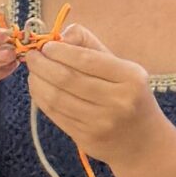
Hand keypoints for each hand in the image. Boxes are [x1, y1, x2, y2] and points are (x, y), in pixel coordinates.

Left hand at [25, 22, 161, 167]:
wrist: (144, 142)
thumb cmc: (130, 96)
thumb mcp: (122, 68)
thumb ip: (92, 47)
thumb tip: (62, 34)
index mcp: (131, 78)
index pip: (87, 60)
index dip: (60, 51)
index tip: (46, 46)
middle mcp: (118, 101)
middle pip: (67, 79)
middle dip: (42, 65)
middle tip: (32, 57)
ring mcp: (101, 122)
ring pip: (57, 98)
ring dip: (37, 82)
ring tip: (32, 72)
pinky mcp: (86, 138)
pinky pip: (56, 114)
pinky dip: (41, 99)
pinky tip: (38, 89)